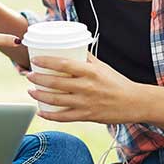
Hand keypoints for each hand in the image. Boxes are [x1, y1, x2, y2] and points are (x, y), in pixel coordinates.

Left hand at [26, 52, 141, 123]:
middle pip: (56, 83)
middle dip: (38, 79)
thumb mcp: (102, 67)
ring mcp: (86, 103)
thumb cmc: (117, 82)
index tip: (35, 60)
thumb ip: (86, 58)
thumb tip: (71, 46)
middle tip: (29, 75)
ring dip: (39, 96)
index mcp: (91, 72)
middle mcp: (87, 87)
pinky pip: (64, 117)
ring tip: (31, 91)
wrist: (134, 103)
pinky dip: (50, 116)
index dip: (47, 62)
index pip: (64, 64)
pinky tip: (40, 112)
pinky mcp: (87, 116)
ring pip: (56, 101)